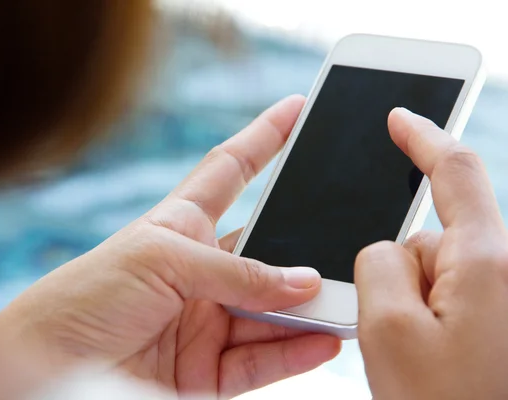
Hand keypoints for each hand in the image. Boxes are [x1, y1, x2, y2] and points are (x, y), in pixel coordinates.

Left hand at [0, 96, 340, 398]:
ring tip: (349, 302)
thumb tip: (303, 282)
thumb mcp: (161, 261)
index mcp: (181, 226)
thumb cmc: (87, 296)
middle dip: (306, 249)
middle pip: (267, 252)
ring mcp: (207, 318)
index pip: (231, 170)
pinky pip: (263, 358)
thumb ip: (236, 273)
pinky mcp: (208, 367)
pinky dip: (297, 350)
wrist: (50, 366)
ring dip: (310, 308)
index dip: (263, 137)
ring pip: (273, 311)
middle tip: (346, 241)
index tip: (296, 109)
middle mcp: (200, 270)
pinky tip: (325, 340)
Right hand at [356, 108, 507, 398]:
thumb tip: (391, 247)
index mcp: (487, 264)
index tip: (402, 116)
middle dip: (401, 272)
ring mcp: (504, 301)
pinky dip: (429, 321)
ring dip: (413, 307)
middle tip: (399, 336)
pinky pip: (451, 301)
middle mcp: (507, 274)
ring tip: (421, 364)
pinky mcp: (498, 323)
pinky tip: (433, 365)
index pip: (455, 173)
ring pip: (437, 277)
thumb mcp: (386, 332)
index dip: (424, 137)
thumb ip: (377, 262)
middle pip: (432, 240)